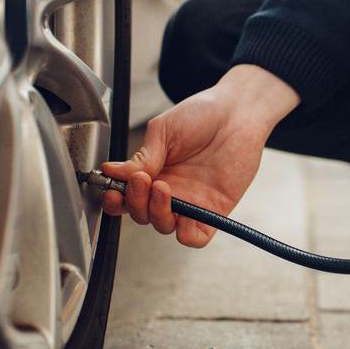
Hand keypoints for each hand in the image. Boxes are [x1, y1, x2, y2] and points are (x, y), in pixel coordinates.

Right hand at [101, 65, 299, 246]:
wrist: (237, 111)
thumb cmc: (202, 114)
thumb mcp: (163, 130)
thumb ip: (142, 156)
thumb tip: (113, 172)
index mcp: (153, 172)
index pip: (127, 197)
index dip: (116, 199)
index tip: (112, 189)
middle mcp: (170, 190)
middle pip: (142, 214)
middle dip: (135, 202)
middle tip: (141, 180)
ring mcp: (191, 202)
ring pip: (164, 226)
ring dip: (157, 213)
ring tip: (162, 187)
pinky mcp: (214, 210)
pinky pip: (196, 236)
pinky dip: (186, 235)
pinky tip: (182, 216)